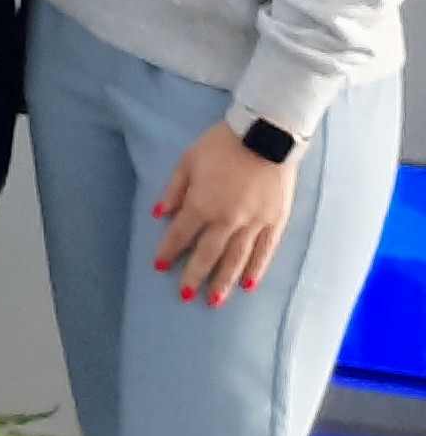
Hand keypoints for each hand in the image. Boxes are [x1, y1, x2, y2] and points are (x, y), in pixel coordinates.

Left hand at [151, 124, 299, 304]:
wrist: (266, 134)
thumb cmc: (222, 144)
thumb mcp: (188, 161)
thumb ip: (174, 190)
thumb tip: (159, 214)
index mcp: (202, 203)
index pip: (181, 234)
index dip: (169, 251)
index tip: (160, 266)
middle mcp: (227, 219)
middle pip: (208, 254)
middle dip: (194, 276)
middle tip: (184, 296)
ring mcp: (254, 223)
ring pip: (236, 259)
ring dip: (224, 282)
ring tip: (214, 301)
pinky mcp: (275, 221)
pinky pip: (265, 251)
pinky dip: (256, 269)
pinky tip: (248, 284)